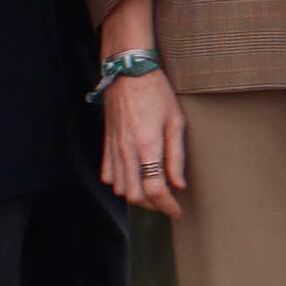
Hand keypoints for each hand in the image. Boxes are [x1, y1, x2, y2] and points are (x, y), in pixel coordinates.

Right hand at [101, 69, 188, 212]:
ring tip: (154, 192)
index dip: (167, 205)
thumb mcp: (175, 121)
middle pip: (135, 195)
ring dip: (136, 196)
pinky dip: (120, 184)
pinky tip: (133, 179)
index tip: (177, 212)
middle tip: (168, 203)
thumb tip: (178, 184)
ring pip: (120, 188)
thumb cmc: (157, 93)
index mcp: (147, 145)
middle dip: (153, 205)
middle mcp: (127, 151)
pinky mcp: (106, 143)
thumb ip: (176, 156)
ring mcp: (113, 148)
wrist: (127, 73)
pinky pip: (108, 174)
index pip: (155, 188)